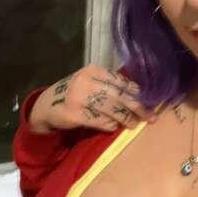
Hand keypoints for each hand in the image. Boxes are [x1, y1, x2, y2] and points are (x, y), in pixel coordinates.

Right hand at [28, 64, 157, 133]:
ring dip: (126, 119)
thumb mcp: (91, 83)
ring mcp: (79, 97)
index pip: (122, 81)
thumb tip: (139, 96)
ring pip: (112, 109)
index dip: (137, 93)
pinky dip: (110, 125)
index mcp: (94, 70)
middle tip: (150, 117)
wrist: (47, 106)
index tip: (150, 101)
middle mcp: (87, 81)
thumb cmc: (76, 94)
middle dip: (137, 107)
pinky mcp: (75, 114)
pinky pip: (100, 121)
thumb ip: (111, 86)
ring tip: (133, 124)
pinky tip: (114, 126)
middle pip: (120, 95)